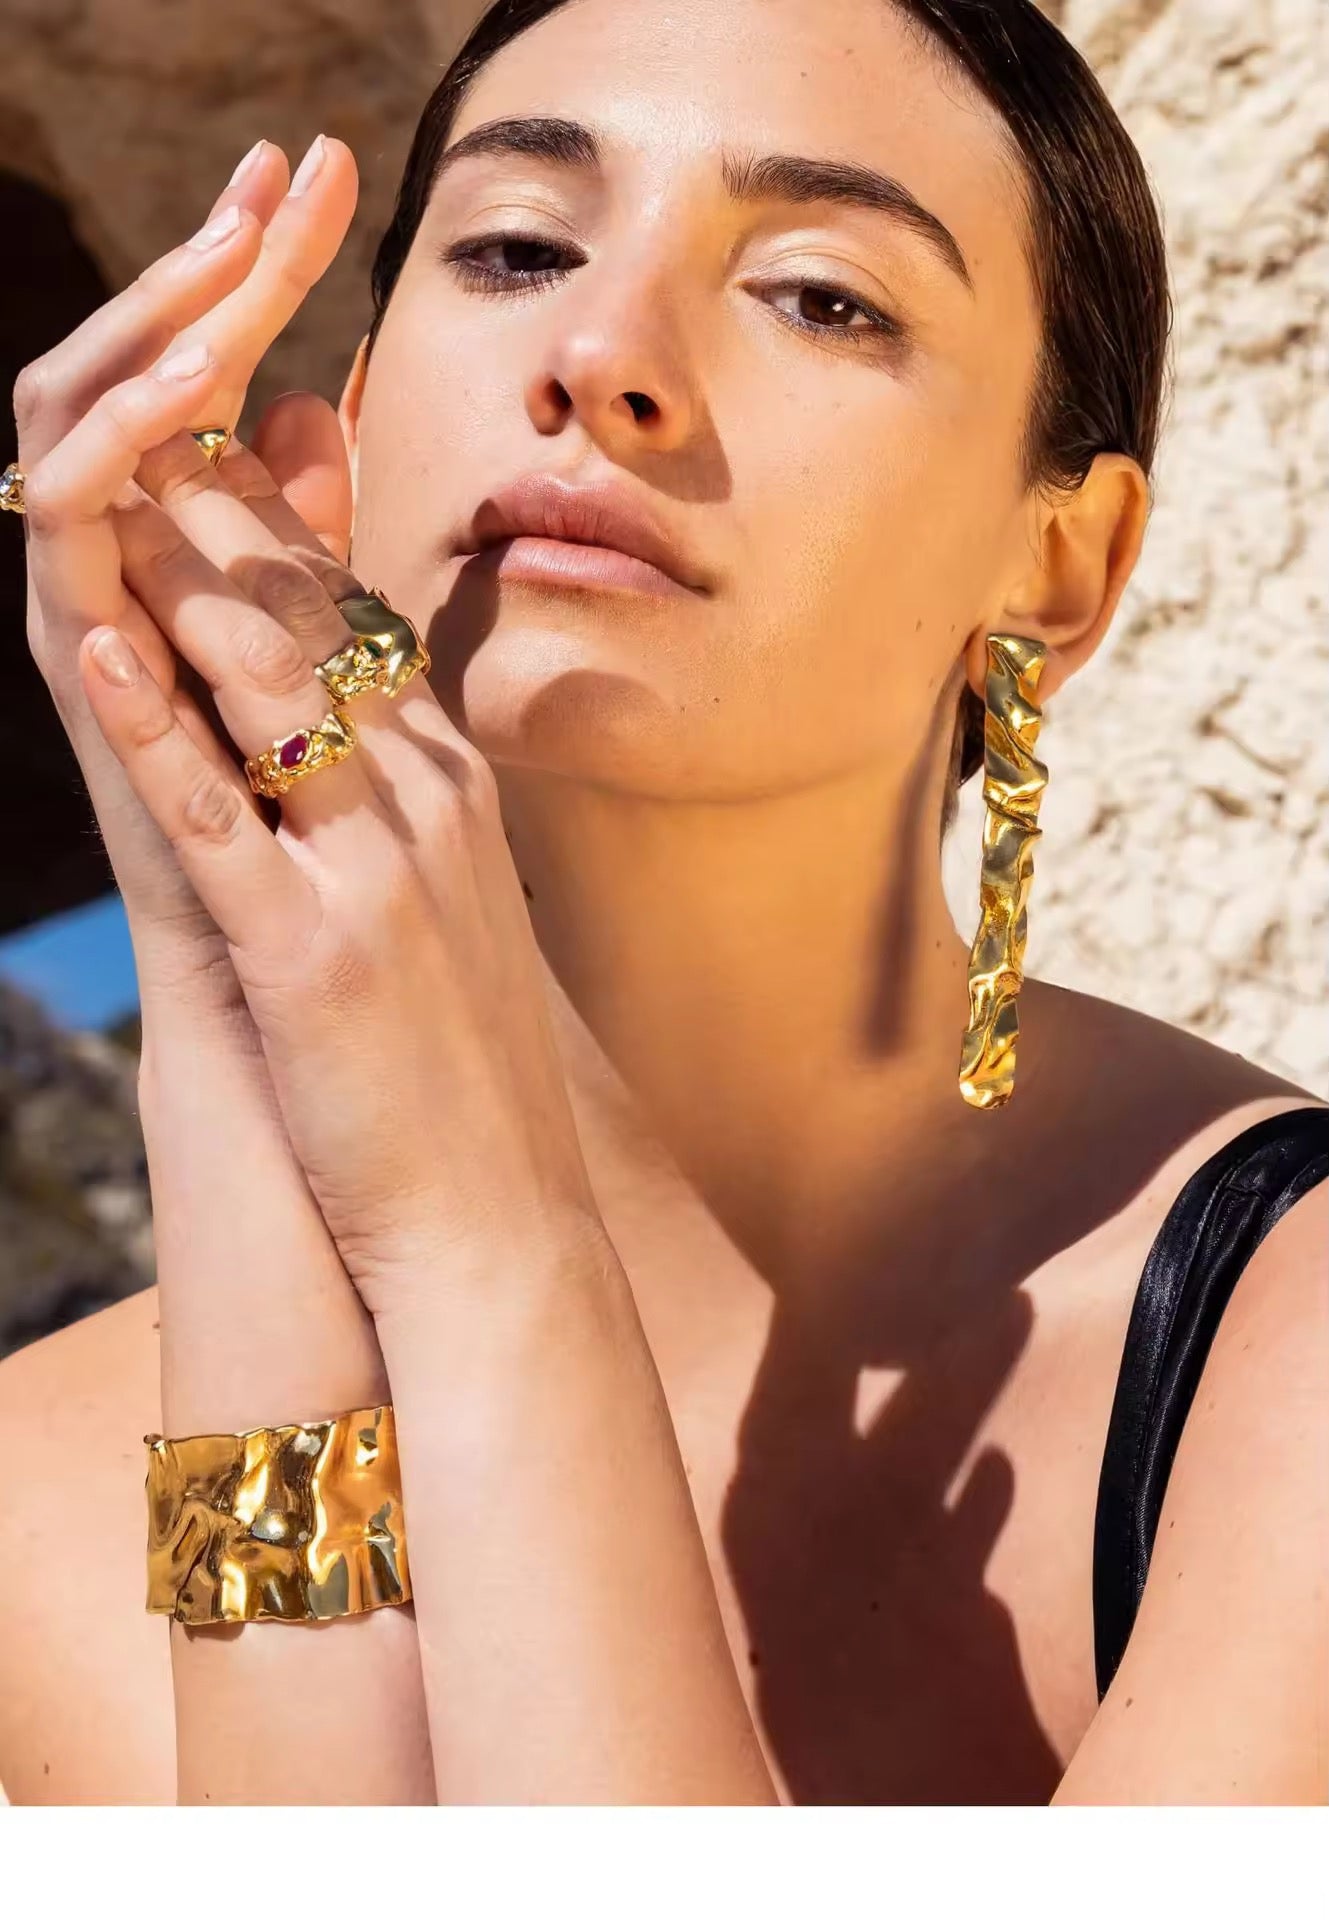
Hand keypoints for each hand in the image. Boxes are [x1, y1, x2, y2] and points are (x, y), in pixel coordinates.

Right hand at [17, 136, 354, 1016]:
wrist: (272, 1010)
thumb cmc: (309, 849)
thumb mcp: (325, 667)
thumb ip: (314, 540)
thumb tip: (321, 406)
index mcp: (185, 567)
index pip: (205, 380)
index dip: (253, 271)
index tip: (322, 162)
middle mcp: (130, 596)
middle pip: (135, 396)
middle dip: (203, 275)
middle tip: (277, 161)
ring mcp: (108, 664)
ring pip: (89, 480)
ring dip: (147, 375)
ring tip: (218, 291)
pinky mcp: (110, 748)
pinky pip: (83, 630)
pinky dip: (98, 543)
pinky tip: (128, 461)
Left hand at [73, 420, 602, 1321]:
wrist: (502, 1221)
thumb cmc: (463, 1066)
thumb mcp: (446, 900)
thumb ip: (402, 785)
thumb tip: (358, 708)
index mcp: (449, 786)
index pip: (356, 615)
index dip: (272, 520)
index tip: (200, 443)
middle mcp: (425, 802)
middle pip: (312, 619)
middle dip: (216, 512)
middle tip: (135, 419)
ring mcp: (376, 872)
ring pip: (274, 687)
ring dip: (181, 580)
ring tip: (100, 493)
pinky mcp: (316, 954)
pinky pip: (224, 819)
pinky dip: (157, 732)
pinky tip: (98, 658)